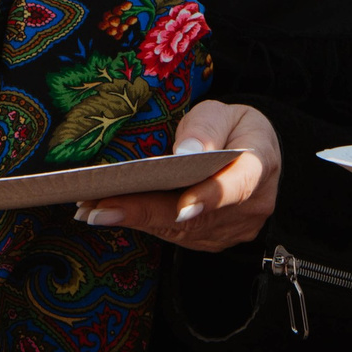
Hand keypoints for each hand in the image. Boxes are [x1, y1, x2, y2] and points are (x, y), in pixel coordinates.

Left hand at [75, 101, 279, 252]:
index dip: (209, 198)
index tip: (181, 208)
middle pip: (195, 216)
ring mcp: (233, 229)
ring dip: (134, 219)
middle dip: (145, 211)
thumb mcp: (224, 112)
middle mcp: (251, 207)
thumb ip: (207, 129)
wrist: (252, 152)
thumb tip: (187, 152)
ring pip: (180, 230)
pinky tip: (109, 212)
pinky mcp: (213, 239)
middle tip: (100, 208)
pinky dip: (142, 223)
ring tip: (91, 209)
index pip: (238, 186)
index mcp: (260, 165)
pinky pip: (176, 235)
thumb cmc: (234, 128)